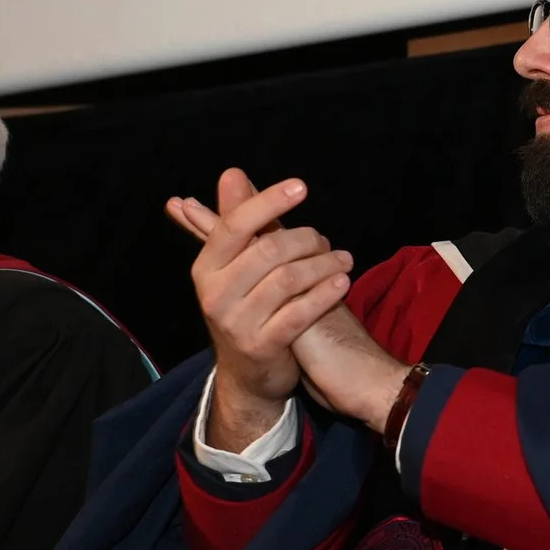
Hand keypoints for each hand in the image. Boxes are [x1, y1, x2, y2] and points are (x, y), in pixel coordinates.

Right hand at [167, 186, 408, 435]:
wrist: (248, 376)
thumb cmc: (246, 308)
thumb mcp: (234, 266)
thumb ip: (235, 219)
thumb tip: (232, 173)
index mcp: (206, 268)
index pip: (235, 225)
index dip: (268, 202)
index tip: (300, 187)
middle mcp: (214, 294)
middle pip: (266, 250)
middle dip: (305, 240)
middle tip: (326, 241)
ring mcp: (236, 323)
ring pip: (287, 280)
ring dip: (323, 264)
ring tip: (344, 260)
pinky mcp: (261, 347)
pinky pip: (298, 313)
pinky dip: (324, 294)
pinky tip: (342, 282)